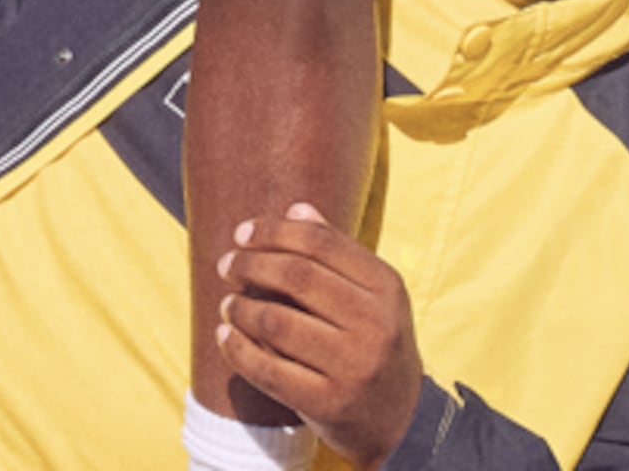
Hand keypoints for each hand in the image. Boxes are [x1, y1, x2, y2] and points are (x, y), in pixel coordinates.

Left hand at [215, 205, 424, 469]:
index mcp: (387, 287)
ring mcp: (354, 366)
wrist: (402, 419)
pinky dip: (237, 349)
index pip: (320, 243)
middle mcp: (376, 324)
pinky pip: (268, 370)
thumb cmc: (375, 344)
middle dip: (250, 264)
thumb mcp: (373, 296)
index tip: (241, 233)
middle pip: (296, 276)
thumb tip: (296, 208)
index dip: (273, 232)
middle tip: (226, 265)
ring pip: (276, 321)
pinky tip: (225, 336)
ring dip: (241, 307)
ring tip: (229, 304)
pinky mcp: (330, 403)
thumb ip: (337, 252)